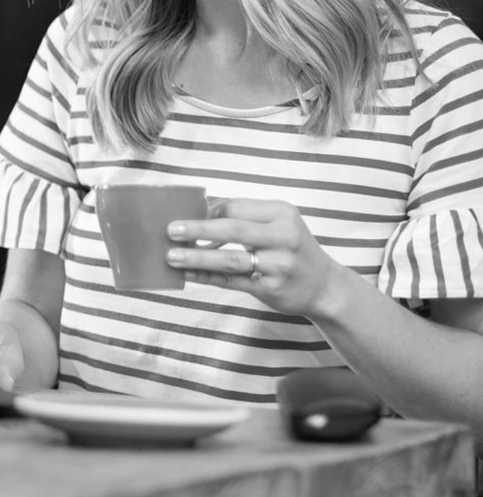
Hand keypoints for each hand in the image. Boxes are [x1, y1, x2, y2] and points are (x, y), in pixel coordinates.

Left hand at [166, 198, 344, 318]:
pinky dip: (207, 276)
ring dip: (197, 256)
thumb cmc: (293, 249)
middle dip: (198, 228)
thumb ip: (246, 216)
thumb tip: (202, 207)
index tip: (184, 212)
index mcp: (282, 213)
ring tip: (172, 256)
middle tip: (170, 229)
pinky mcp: (270, 289)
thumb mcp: (279, 224)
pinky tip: (189, 273)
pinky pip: (231, 281)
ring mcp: (278, 265)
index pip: (237, 207)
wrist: (325, 286)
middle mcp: (283, 237)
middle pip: (232, 228)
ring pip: (229, 259)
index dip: (208, 210)